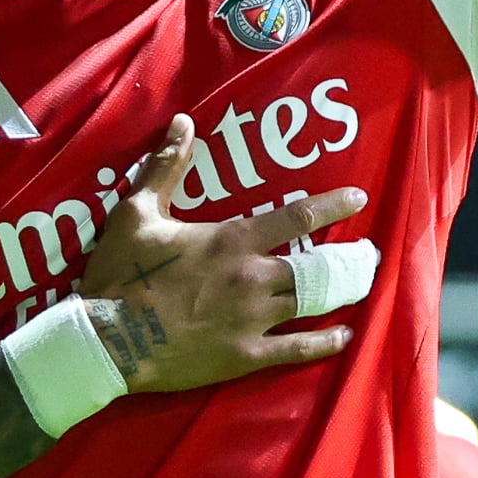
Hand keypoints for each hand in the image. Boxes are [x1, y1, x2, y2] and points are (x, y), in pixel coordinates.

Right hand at [73, 115, 369, 392]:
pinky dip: (325, 342)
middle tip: (370, 255)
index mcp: (232, 240)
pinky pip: (297, 349)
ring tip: (363, 287)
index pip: (296, 217)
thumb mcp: (138, 212)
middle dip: (349, 258)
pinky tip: (344, 336)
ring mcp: (253, 319)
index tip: (358, 199)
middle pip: (318, 265)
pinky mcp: (246, 355)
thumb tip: (183, 122)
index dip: (331, 206)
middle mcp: (253, 277)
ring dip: (342, 294)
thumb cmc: (121, 274)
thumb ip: (166, 167)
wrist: (107, 340)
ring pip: (313, 303)